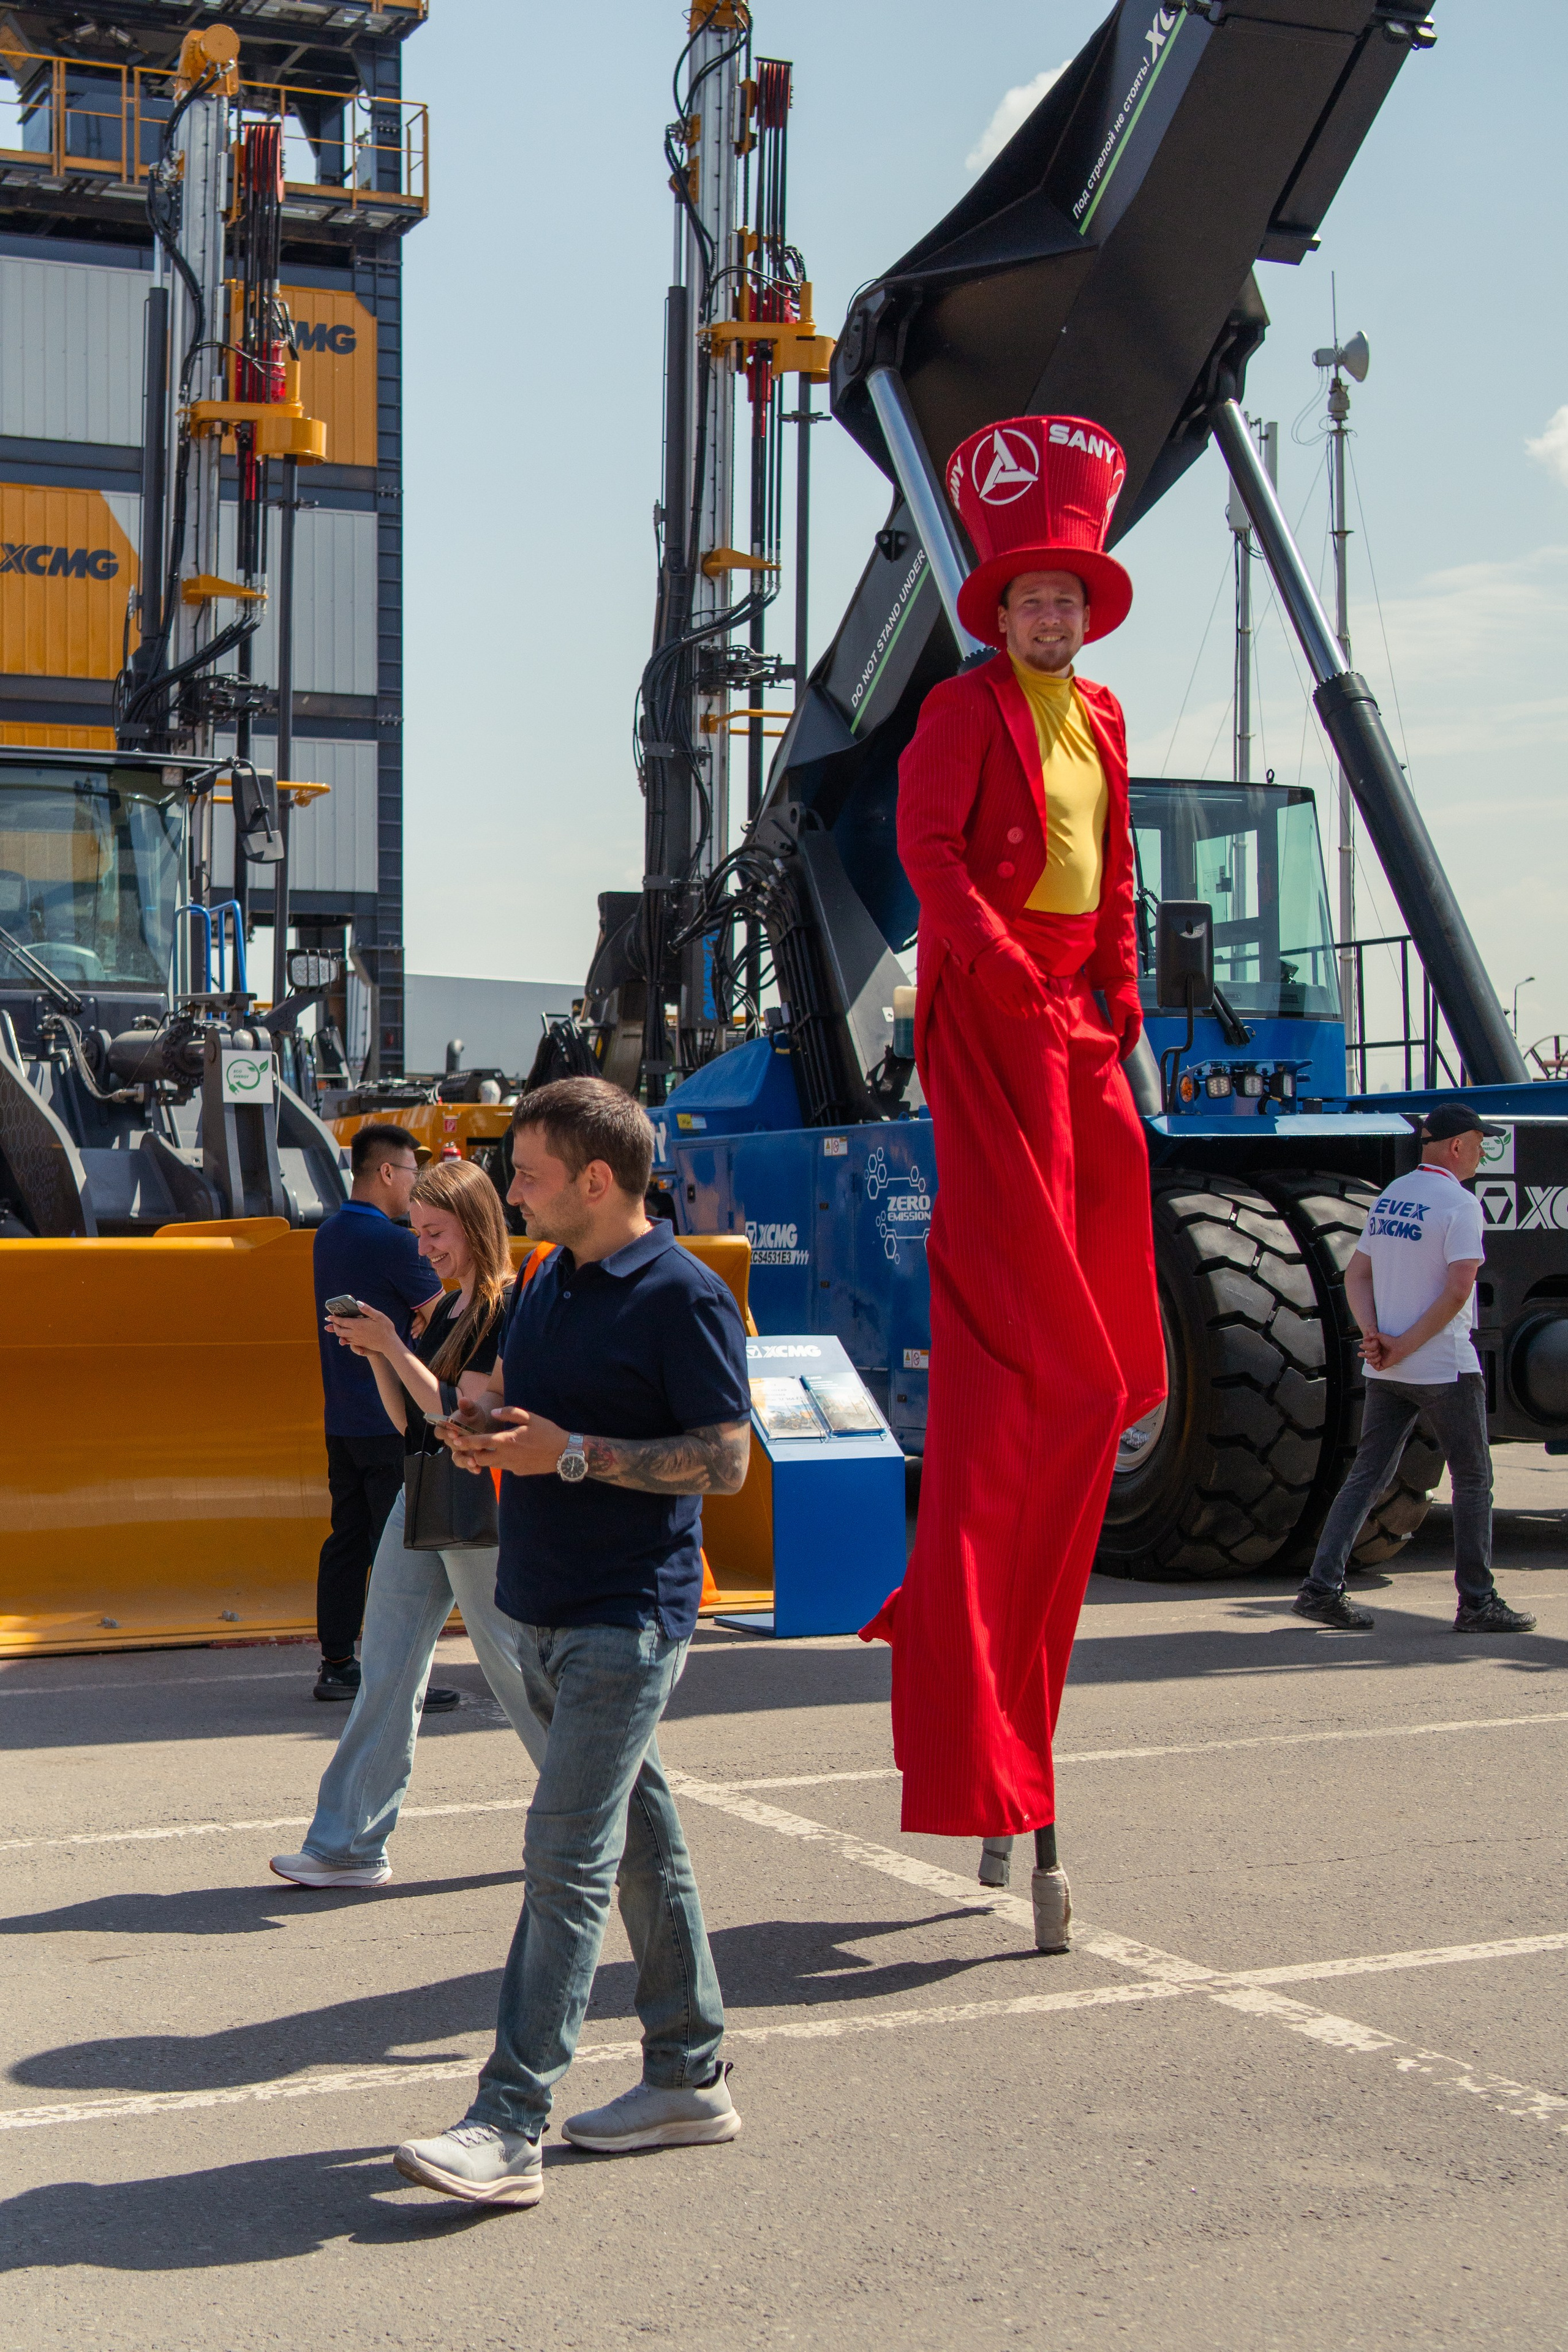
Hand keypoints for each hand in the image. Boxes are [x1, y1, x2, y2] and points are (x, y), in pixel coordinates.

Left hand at [324, 1299, 398, 1356]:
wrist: (389, 1344)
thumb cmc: (385, 1328)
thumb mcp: (378, 1316)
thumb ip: (367, 1309)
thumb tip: (358, 1303)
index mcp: (358, 1325)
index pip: (342, 1322)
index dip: (334, 1319)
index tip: (329, 1316)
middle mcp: (355, 1333)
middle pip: (339, 1331)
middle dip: (334, 1326)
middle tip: (333, 1321)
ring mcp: (357, 1340)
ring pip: (342, 1337)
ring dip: (338, 1332)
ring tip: (336, 1327)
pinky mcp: (360, 1344)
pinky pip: (348, 1341)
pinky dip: (344, 1337)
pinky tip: (345, 1334)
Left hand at [444, 1404, 568, 1477]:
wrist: (564, 1453)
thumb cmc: (547, 1432)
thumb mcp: (529, 1417)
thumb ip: (509, 1413)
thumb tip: (494, 1413)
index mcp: (507, 1441)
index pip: (480, 1442)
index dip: (466, 1442)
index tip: (456, 1441)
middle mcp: (506, 1456)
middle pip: (480, 1459)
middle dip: (474, 1453)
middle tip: (472, 1446)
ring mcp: (512, 1466)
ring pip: (491, 1464)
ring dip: (487, 1457)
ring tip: (487, 1450)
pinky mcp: (518, 1472)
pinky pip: (504, 1467)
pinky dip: (501, 1461)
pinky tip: (509, 1453)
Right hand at [973, 936, 1049, 1018]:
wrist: (986, 949)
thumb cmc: (1009, 952)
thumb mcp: (1024, 957)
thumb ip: (1034, 970)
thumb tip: (1044, 981)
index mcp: (1023, 972)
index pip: (1036, 992)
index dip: (1040, 1001)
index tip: (1043, 1006)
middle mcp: (1013, 982)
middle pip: (1026, 1002)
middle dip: (1032, 1011)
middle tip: (1035, 1015)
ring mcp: (1002, 988)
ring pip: (1014, 1006)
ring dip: (1020, 1013)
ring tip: (1024, 1016)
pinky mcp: (992, 991)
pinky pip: (1002, 1005)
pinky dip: (1008, 1011)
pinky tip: (1013, 1013)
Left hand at [1102, 979, 1142, 1061]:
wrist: (1117, 980)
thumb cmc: (1119, 994)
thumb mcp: (1117, 1010)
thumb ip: (1119, 1024)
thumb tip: (1120, 1036)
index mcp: (1136, 1018)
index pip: (1134, 1038)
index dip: (1128, 1048)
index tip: (1123, 1057)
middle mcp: (1135, 1018)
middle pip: (1132, 1036)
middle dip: (1126, 1047)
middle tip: (1119, 1057)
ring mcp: (1130, 1016)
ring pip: (1127, 1032)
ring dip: (1123, 1042)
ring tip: (1116, 1050)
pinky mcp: (1123, 1013)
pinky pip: (1123, 1027)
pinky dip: (1120, 1034)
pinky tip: (1115, 1038)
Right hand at [1360, 1328, 1392, 1370]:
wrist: (1397, 1345)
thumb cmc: (1390, 1340)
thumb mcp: (1379, 1336)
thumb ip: (1372, 1335)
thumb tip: (1364, 1339)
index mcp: (1376, 1350)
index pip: (1367, 1352)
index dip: (1365, 1350)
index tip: (1361, 1346)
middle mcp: (1378, 1356)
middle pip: (1367, 1358)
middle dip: (1366, 1355)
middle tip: (1361, 1353)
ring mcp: (1381, 1361)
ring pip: (1371, 1363)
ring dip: (1372, 1359)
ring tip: (1377, 1354)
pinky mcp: (1384, 1365)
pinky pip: (1377, 1367)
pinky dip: (1375, 1363)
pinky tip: (1378, 1358)